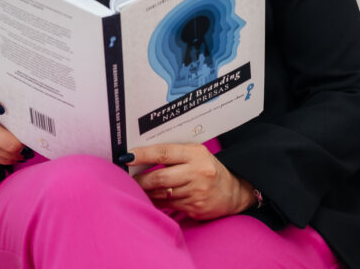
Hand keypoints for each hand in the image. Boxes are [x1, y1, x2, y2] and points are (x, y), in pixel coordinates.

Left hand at [130, 143, 256, 219]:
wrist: (233, 191)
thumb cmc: (208, 168)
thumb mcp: (196, 153)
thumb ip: (174, 153)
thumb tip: (144, 156)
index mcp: (195, 153)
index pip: (164, 152)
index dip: (144, 154)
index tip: (127, 156)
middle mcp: (196, 172)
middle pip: (160, 177)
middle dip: (140, 179)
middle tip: (126, 178)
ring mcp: (196, 192)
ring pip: (163, 193)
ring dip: (146, 192)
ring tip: (135, 188)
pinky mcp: (195, 208)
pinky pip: (170, 205)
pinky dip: (157, 201)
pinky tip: (149, 198)